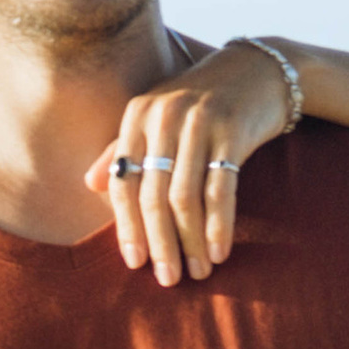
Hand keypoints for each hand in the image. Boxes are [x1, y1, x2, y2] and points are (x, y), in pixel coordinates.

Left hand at [84, 37, 296, 283]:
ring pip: (186, 197)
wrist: (257, 69)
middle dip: (160, 243)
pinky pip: (222, 189)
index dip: (127, 227)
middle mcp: (164, 117)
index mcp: (138, 115)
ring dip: (191, 242)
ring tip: (197, 272)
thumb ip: (123, 149)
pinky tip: (219, 252)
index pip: (124, 182)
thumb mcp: (157, 118)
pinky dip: (219, 225)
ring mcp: (199, 122)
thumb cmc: (200, 102)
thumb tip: (91, 184)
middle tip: (167, 279)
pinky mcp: (232, 129)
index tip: (135, 263)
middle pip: (153, 195)